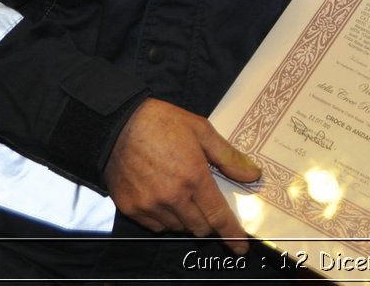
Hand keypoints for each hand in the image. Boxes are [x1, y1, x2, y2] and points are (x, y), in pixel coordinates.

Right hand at [103, 98, 260, 247]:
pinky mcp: (131, 208)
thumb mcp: (201, 130)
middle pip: (199, 228)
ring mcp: (149, 205)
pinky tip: (164, 199)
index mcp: (193, 177)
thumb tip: (252, 175)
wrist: (118, 124)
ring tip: (182, 194)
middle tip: (207, 205)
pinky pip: (156, 226)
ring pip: (178, 228)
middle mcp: (172, 197)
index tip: (241, 247)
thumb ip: (228, 156)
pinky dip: (165, 219)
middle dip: (209, 222)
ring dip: (186, 219)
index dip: (232, 234)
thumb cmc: (162, 123)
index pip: (218, 216)